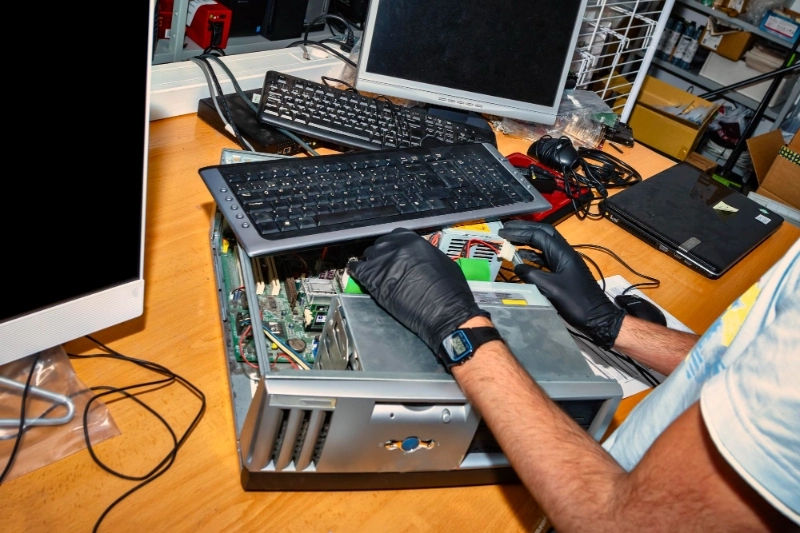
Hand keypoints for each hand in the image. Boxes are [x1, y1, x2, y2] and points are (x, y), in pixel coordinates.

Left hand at [347, 228, 489, 352]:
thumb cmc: (450, 291)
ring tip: (373, 272)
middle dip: (382, 255)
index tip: (393, 253)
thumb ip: (424, 255)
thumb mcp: (442, 262)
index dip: (393, 246)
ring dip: (371, 264)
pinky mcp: (373, 278)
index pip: (395, 236)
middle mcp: (396, 247)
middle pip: (380, 245)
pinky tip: (357, 274)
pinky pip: (356, 269)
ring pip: (368, 256)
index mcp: (414, 241)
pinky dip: (356, 271)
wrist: (444, 312)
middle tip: (384, 266)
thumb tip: (417, 257)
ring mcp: (383, 261)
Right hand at [498, 220, 624, 347]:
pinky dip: (532, 255)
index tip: (503, 232)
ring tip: (510, 240)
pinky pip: (545, 259)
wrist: (597, 317)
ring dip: (527, 241)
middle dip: (524, 229)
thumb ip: (532, 275)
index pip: (539, 235)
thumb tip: (516, 266)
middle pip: (543, 234)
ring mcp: (564, 263)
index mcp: (563, 253)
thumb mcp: (552, 289)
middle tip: (506, 229)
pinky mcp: (563, 273)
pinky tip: (521, 258)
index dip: (520, 232)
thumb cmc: (577, 302)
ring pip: (544, 246)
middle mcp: (564, 254)